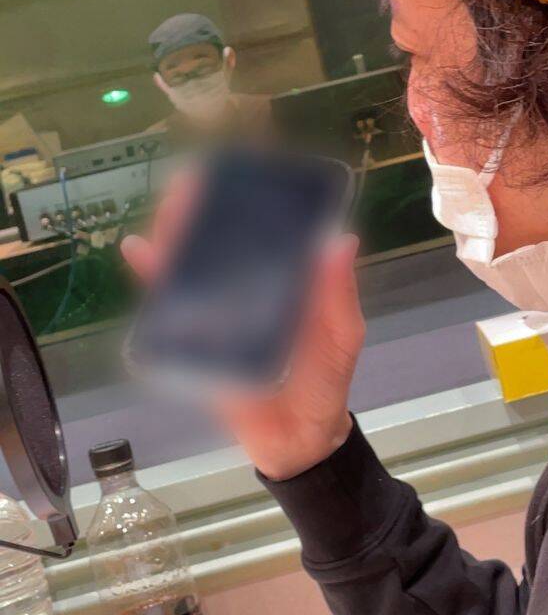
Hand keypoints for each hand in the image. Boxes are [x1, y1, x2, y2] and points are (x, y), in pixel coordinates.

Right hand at [121, 173, 365, 480]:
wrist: (299, 439)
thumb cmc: (325, 382)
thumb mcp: (341, 335)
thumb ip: (339, 292)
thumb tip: (341, 239)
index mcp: (286, 284)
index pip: (265, 235)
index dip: (252, 205)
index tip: (241, 175)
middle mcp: (249, 292)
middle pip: (221, 245)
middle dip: (206, 213)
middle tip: (195, 182)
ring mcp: (219, 314)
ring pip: (191, 268)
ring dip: (177, 236)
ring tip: (171, 206)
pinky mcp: (195, 341)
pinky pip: (169, 307)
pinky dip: (153, 279)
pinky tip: (139, 250)